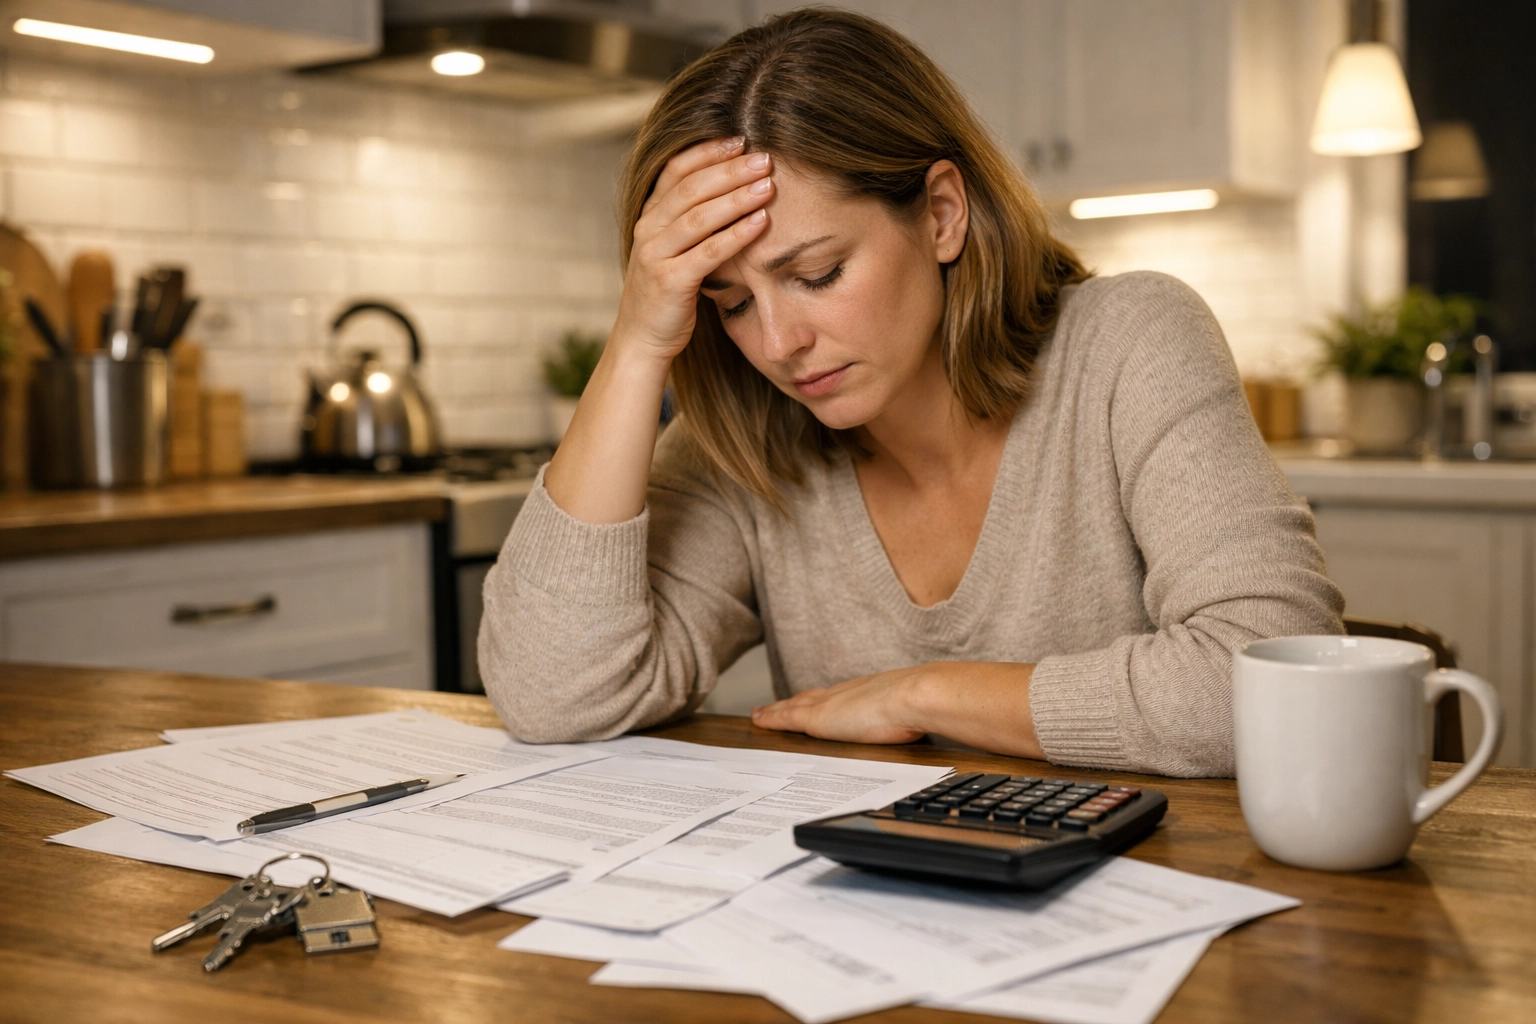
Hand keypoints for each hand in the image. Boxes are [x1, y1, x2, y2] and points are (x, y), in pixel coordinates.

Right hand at [615, 137, 774, 361]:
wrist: (643, 338)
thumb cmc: (668, 290)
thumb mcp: (674, 247)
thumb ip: (693, 218)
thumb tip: (734, 185)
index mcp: (650, 215)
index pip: (676, 170)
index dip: (708, 151)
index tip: (740, 139)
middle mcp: (648, 230)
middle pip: (691, 188)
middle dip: (730, 170)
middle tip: (765, 157)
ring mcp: (656, 255)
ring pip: (699, 217)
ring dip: (737, 198)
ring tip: (769, 185)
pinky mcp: (670, 282)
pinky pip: (707, 253)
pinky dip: (736, 235)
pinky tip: (761, 222)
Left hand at [751, 661, 1042, 757]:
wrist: (928, 696)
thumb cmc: (938, 704)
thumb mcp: (935, 710)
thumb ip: (939, 713)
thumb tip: (964, 718)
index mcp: (879, 693)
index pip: (849, 696)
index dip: (831, 700)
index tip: (819, 701)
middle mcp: (853, 692)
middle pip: (818, 697)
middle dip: (798, 701)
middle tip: (777, 707)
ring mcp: (835, 703)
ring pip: (799, 705)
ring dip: (781, 710)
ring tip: (762, 714)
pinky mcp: (821, 717)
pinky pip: (789, 716)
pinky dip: (773, 718)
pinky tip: (759, 720)